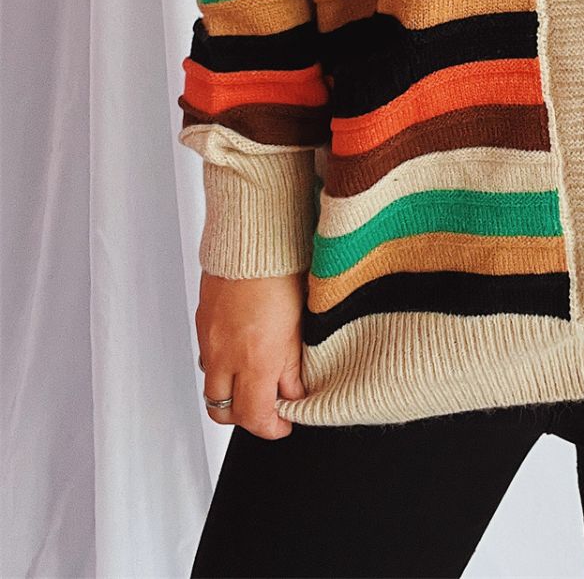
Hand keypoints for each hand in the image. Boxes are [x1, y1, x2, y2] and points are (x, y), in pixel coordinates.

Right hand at [195, 270, 307, 438]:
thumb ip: (292, 367)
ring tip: (254, 377)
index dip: (271, 428)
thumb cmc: (281, 273)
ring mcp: (210, 340)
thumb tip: (293, 394)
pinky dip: (221, 364)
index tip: (284, 423)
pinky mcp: (202, 322)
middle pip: (224, 412)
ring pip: (211, 386)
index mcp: (256, 360)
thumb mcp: (299, 327)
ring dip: (230, 391)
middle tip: (268, 405)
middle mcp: (227, 356)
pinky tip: (239, 349)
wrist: (253, 238)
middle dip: (245, 416)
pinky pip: (206, 357)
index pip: (255, 417)